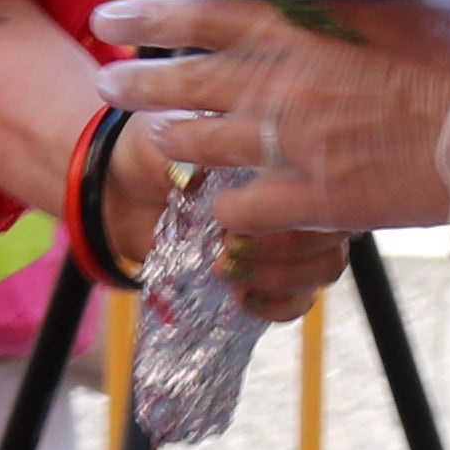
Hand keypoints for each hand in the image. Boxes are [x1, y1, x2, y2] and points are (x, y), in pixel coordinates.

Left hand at [97, 0, 449, 242]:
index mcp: (300, 23)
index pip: (199, 12)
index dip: (145, 14)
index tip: (108, 16)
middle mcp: (279, 82)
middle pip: (180, 80)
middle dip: (135, 81)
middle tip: (106, 81)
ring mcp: (289, 143)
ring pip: (199, 144)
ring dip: (172, 141)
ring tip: (156, 140)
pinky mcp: (315, 198)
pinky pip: (240, 208)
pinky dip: (224, 207)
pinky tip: (218, 209)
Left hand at [102, 117, 353, 323]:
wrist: (120, 189)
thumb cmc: (149, 154)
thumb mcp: (163, 144)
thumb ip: (187, 159)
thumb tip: (204, 182)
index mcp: (278, 149)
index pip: (313, 178)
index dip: (281, 205)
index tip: (229, 218)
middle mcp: (297, 190)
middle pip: (329, 229)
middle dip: (281, 249)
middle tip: (225, 254)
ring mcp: (291, 234)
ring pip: (325, 265)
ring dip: (282, 278)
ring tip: (230, 277)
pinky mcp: (272, 271)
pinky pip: (302, 298)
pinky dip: (279, 305)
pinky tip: (243, 299)